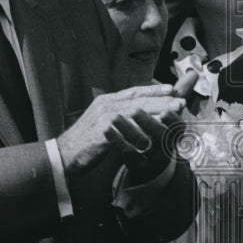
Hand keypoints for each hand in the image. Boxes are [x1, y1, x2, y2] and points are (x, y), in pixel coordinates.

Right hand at [56, 78, 195, 175]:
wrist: (63, 154)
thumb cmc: (86, 140)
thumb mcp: (103, 122)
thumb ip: (121, 115)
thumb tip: (139, 112)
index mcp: (107, 101)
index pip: (134, 91)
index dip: (154, 90)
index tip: (171, 89)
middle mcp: (105, 105)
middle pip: (138, 101)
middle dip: (161, 102)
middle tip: (179, 103)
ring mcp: (102, 118)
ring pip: (134, 114)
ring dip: (154, 118)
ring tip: (171, 121)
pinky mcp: (101, 133)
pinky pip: (125, 134)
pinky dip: (138, 138)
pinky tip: (150, 142)